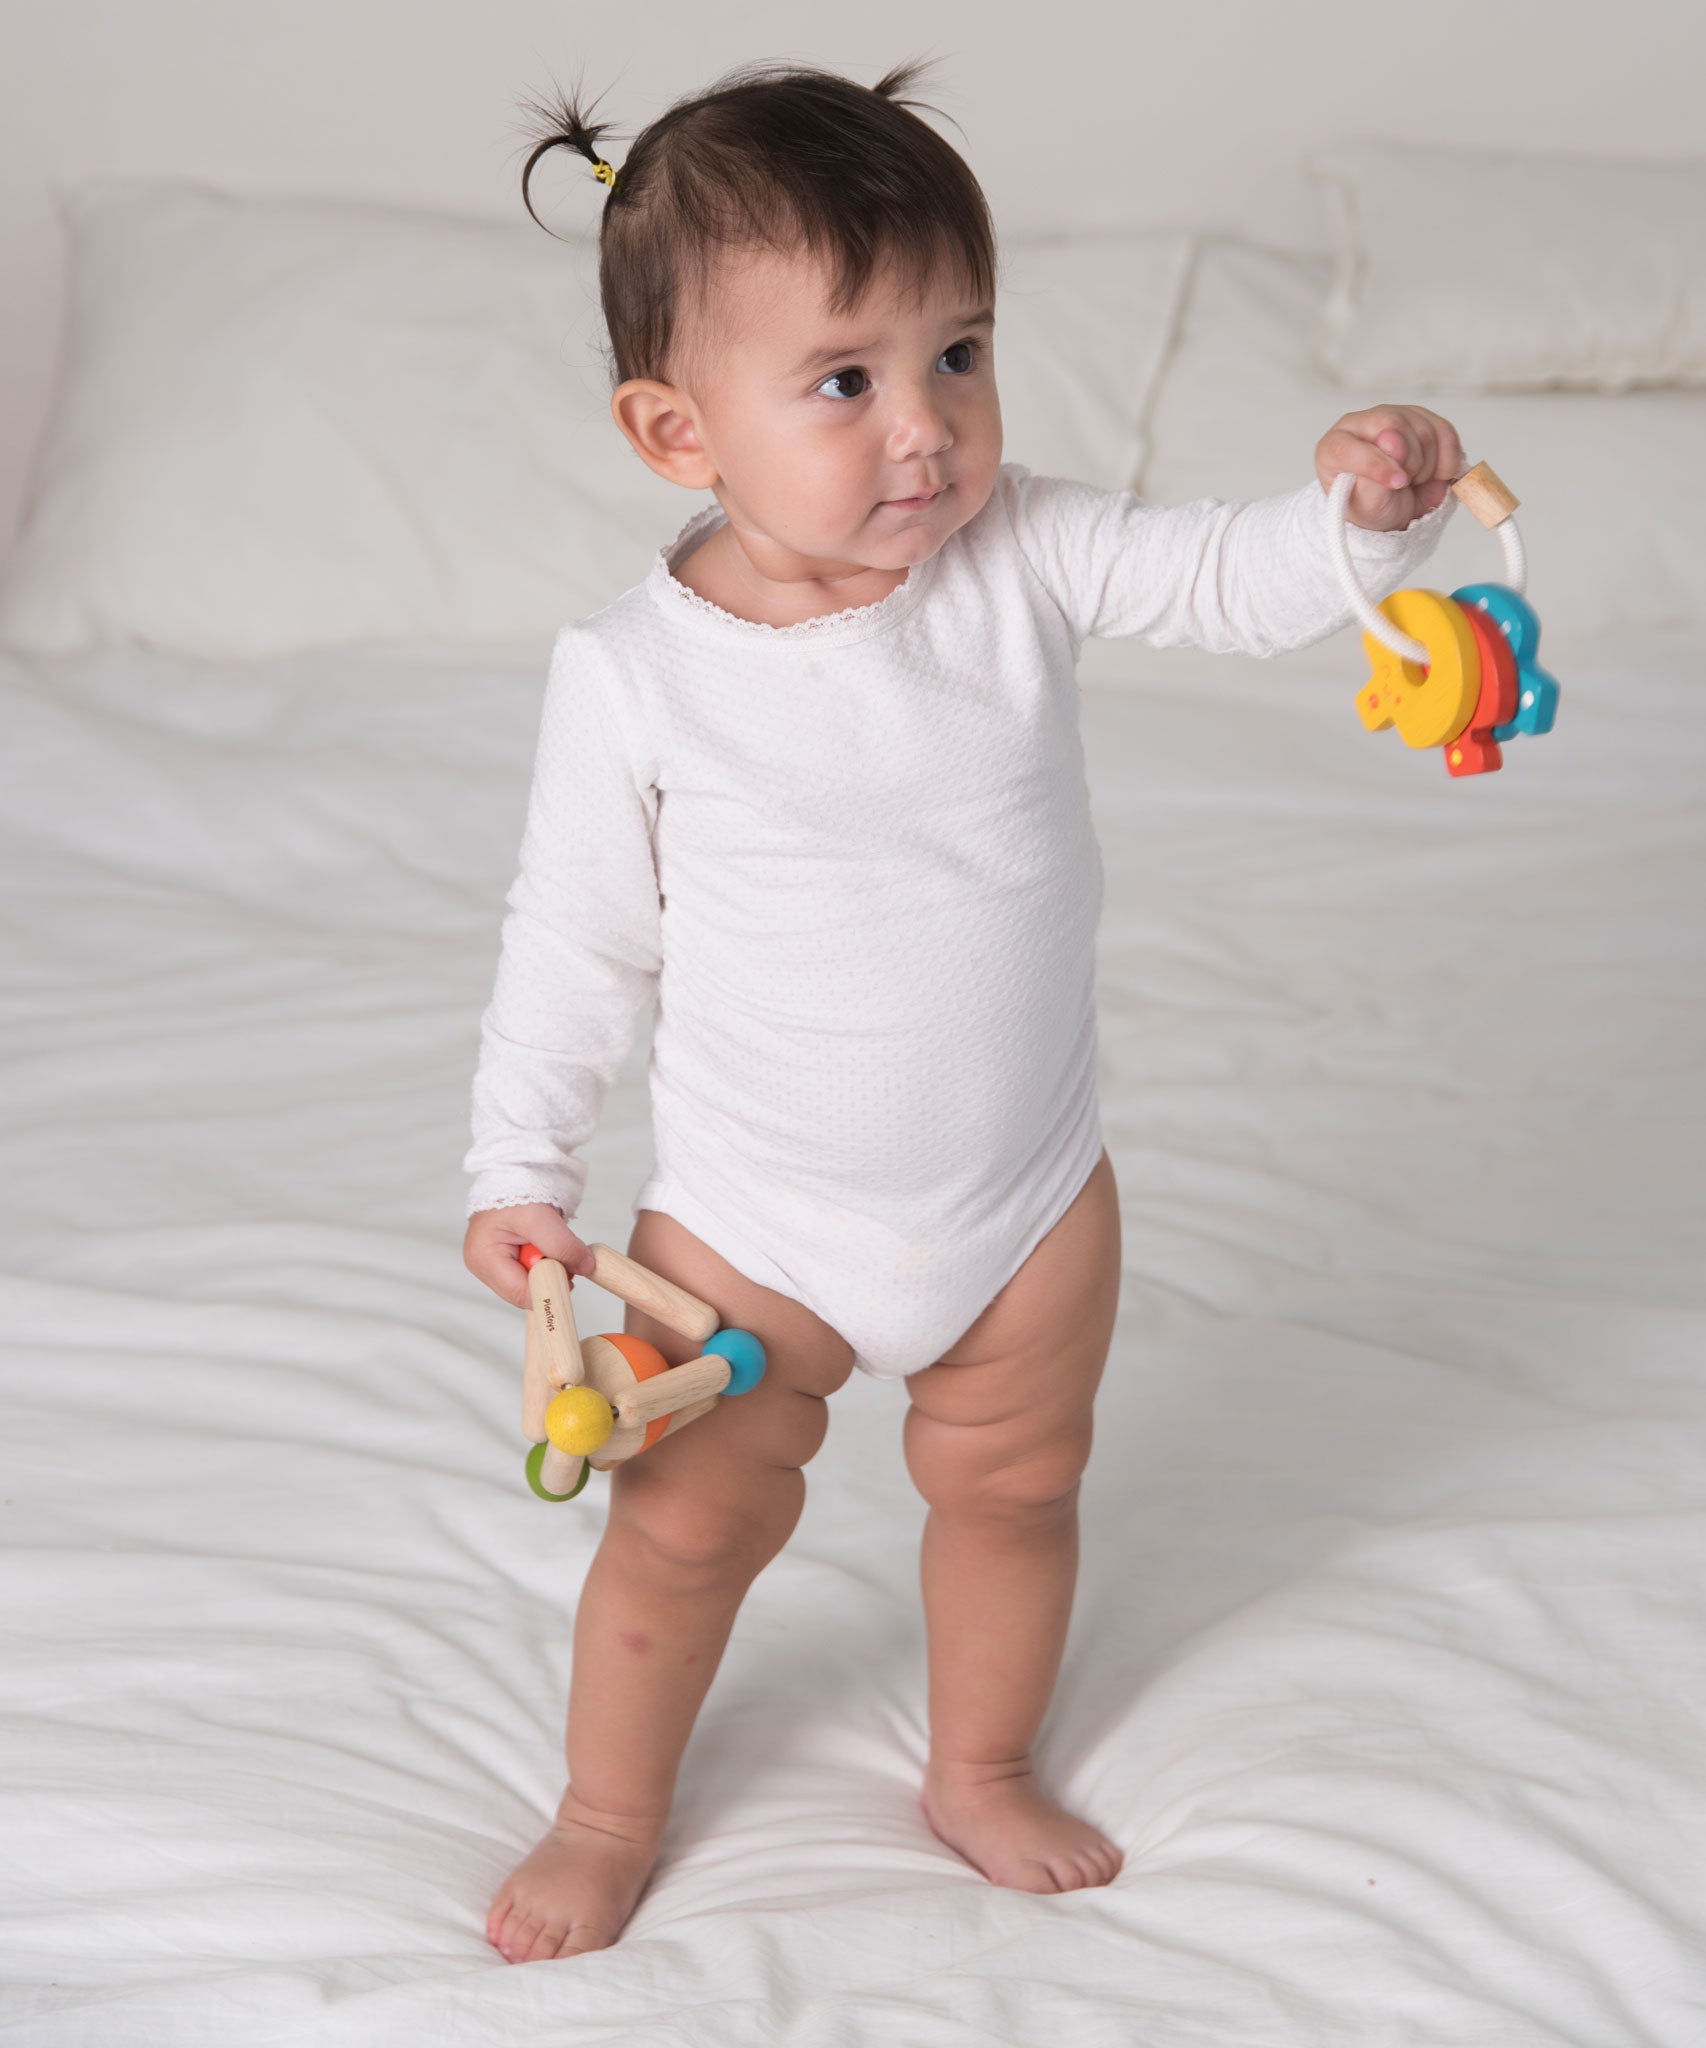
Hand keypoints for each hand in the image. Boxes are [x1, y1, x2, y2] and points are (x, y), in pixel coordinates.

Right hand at [464, 1201, 595, 1308]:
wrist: (515, 1171)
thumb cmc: (515, 1188)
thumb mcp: (540, 1218)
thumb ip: (562, 1246)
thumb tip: (586, 1267)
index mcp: (483, 1259)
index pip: (520, 1293)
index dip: (549, 1288)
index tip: (572, 1274)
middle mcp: (484, 1267)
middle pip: (526, 1292)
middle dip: (550, 1275)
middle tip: (564, 1253)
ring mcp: (494, 1265)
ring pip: (533, 1283)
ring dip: (551, 1266)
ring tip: (552, 1240)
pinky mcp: (507, 1259)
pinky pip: (534, 1272)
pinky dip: (548, 1260)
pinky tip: (547, 1243)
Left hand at [1315, 405, 1465, 531]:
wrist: (1396, 510)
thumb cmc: (1373, 508)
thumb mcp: (1367, 508)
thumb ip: (1373, 479)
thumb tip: (1391, 442)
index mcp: (1333, 448)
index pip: (1347, 446)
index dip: (1376, 464)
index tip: (1396, 484)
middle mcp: (1361, 425)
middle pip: (1392, 424)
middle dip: (1408, 462)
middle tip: (1405, 484)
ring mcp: (1392, 417)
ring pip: (1422, 428)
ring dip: (1426, 465)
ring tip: (1413, 480)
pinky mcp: (1420, 418)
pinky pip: (1444, 431)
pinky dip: (1447, 458)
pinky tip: (1435, 473)